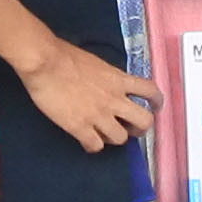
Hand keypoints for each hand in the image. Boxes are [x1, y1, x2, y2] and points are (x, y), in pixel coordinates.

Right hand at [19, 27, 159, 153]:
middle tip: (128, 127)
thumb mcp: (95, 62)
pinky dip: (92, 146)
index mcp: (118, 79)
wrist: (45, 62)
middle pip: (144, 121)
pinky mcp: (81, 127)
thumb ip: (105, 77)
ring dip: (113, 137)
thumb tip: (104, 84)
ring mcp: (99, 115)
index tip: (154, 106)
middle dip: (139, 128)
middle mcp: (114, 99)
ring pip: (121, 139)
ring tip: (102, 134)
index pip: (150, 91)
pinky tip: (85, 140)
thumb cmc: (63, 55)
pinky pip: (96, 147)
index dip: (156, 101)